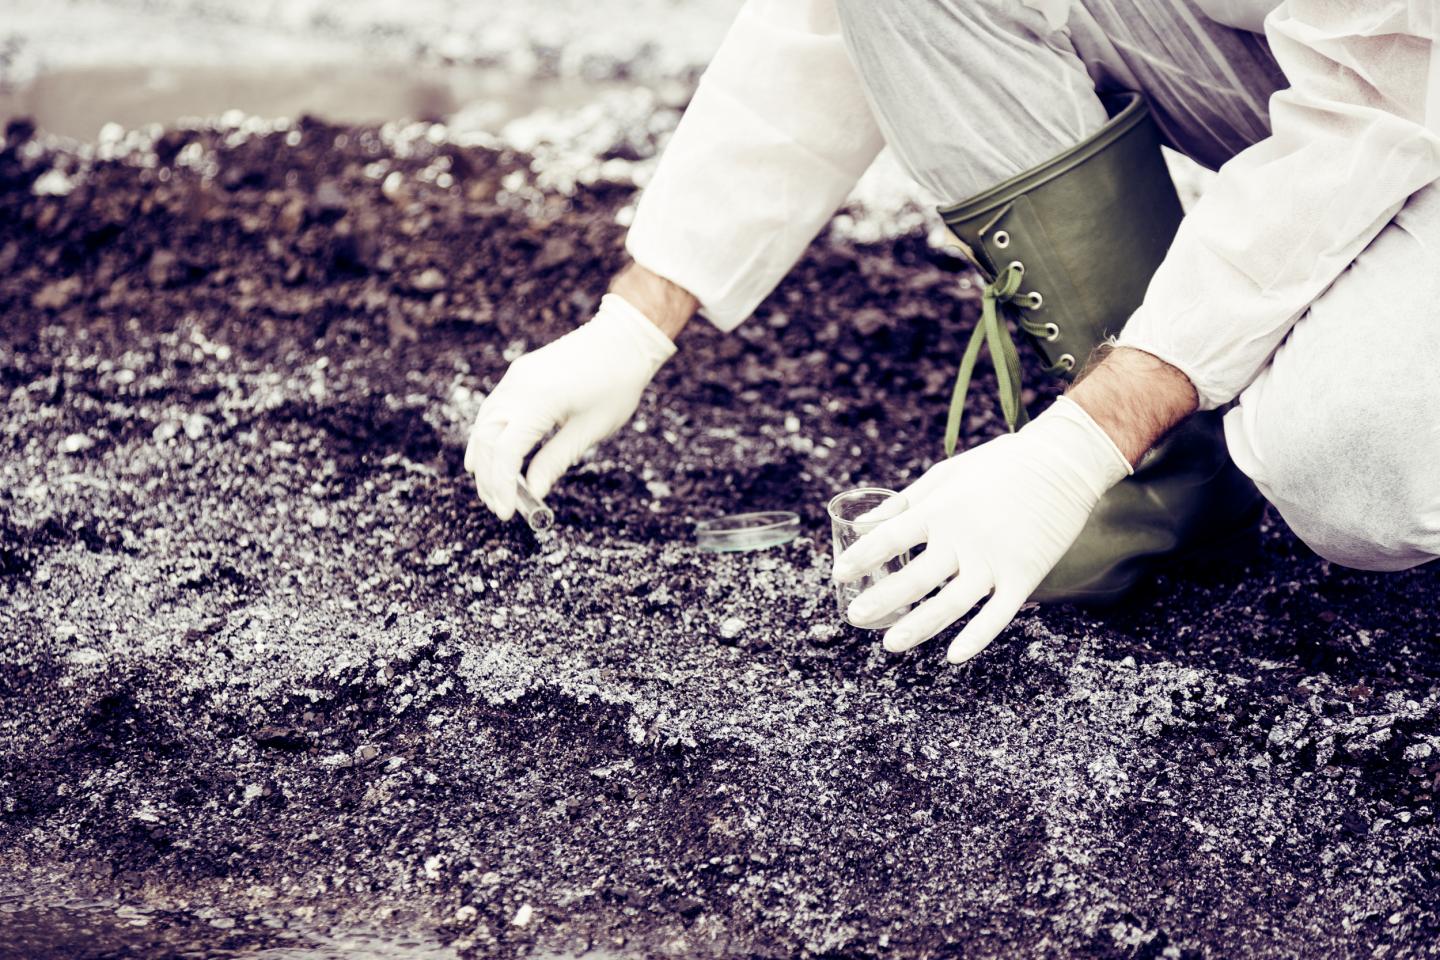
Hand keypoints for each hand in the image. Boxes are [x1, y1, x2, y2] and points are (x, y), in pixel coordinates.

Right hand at [465, 293, 674, 519]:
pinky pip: (492, 409)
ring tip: (491, 488)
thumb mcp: (590, 429)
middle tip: (497, 506)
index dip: (502, 485)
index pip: (506, 452)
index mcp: (538, 401)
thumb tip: (534, 491)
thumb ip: (556, 460)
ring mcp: (515, 378)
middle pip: (486, 439)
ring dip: (483, 458)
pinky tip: (489, 456)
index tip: (507, 511)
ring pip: (484, 424)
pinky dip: (488, 436)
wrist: (623, 338)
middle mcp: (518, 387)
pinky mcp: (518, 374)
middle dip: (488, 477)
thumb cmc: (615, 384)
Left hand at [832, 397, 1132, 662]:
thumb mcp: (947, 474)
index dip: (862, 557)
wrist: (1063, 462)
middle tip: (854, 616)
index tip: (838, 574)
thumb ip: (906, 502)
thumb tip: (865, 523)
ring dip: (918, 627)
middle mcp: (964, 538)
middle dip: (881, 600)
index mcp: (942, 509)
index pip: (890, 537)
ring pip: (951, 604)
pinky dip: (976, 637)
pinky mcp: (1024, 576)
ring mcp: (995, 560)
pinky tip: (952, 656)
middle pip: (915, 578)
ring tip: (889, 645)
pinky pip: (997, 615)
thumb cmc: (1000, 465)